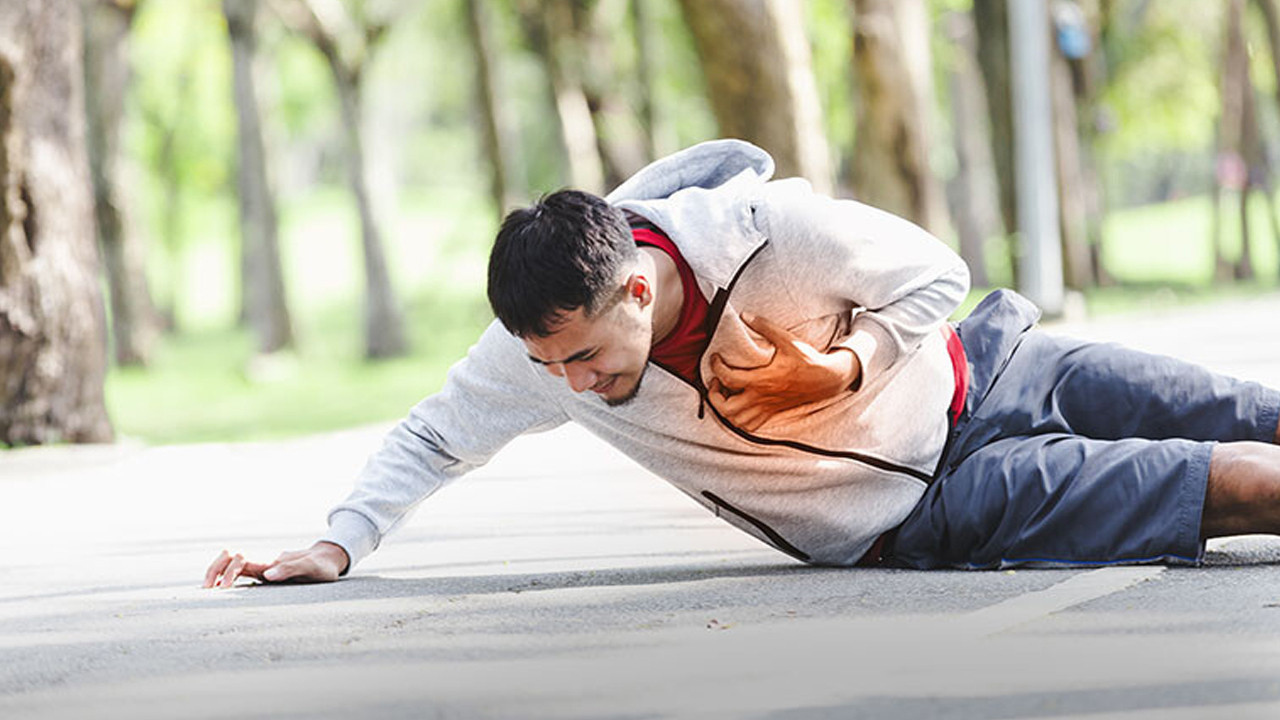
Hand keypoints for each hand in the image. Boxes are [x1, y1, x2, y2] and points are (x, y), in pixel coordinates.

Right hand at [202, 541, 349, 588]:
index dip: (228, 572)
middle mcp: (262, 563)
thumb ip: (291, 569)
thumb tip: (266, 575)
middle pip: (229, 557)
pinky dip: (225, 579)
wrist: (327, 560)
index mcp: (270, 561)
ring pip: (230, 564)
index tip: (222, 589)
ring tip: (205, 591)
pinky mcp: (263, 575)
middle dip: (213, 570)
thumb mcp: (312, 568)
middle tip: (205, 590)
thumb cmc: (321, 566)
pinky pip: (239, 573)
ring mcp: (261, 568)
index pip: (240, 560)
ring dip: (215, 573)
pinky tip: (217, 592)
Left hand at [707, 312, 860, 431]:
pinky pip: (750, 426)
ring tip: (725, 394)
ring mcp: (766, 407)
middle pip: (727, 408)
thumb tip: (745, 315)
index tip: (715, 358)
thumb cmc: (807, 359)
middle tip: (715, 382)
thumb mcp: (787, 339)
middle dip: (714, 396)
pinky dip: (738, 420)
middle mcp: (762, 397)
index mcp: (762, 379)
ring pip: (737, 420)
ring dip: (725, 409)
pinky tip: (738, 406)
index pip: (728, 378)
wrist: (826, 379)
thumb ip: (765, 327)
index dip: (716, 367)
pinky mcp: (772, 412)